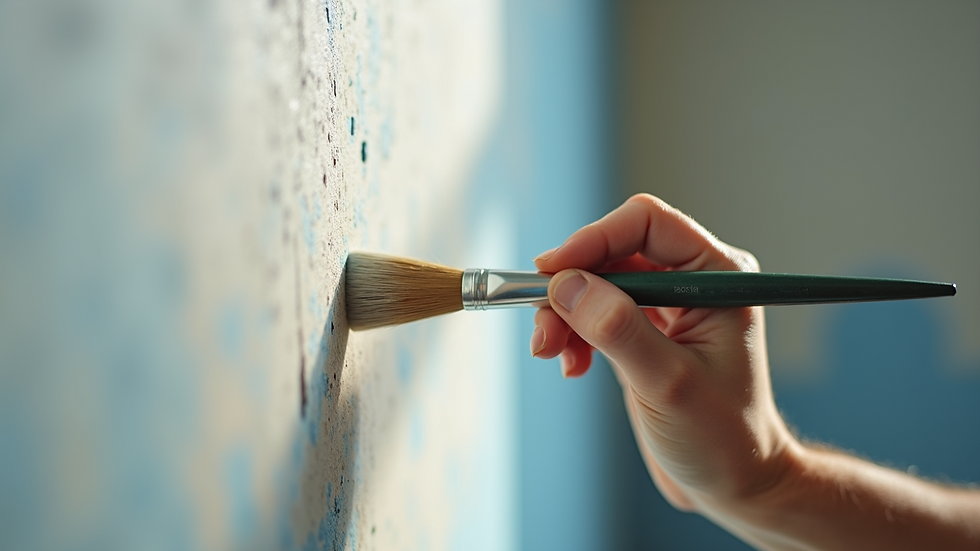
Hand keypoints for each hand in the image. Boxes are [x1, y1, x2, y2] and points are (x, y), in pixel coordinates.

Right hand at [530, 194, 794, 515]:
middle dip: (571, 286)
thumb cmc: (723, 438)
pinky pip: (595, 312)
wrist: (734, 483)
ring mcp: (668, 306)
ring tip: (551, 353)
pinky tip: (573, 365)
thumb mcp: (669, 383)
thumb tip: (567, 285)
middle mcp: (693, 281)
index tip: (550, 272)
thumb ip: (618, 329)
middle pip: (613, 252)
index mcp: (718, 275)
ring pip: (597, 281)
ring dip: (565, 313)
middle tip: (542, 329)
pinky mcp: (645, 331)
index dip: (594, 239)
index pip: (646, 224)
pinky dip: (574, 334)